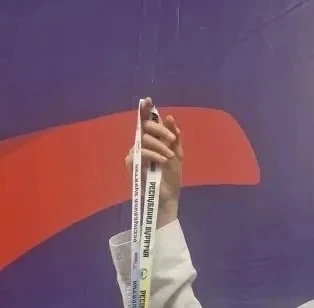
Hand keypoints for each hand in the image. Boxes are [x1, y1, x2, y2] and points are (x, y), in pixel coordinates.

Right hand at [124, 97, 183, 224]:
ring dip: (159, 145)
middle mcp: (142, 144)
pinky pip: (140, 152)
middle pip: (146, 127)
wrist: (168, 198)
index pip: (147, 122)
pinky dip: (153, 154)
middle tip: (171, 140)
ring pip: (144, 139)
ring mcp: (136, 153)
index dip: (145, 110)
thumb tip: (170, 117)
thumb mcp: (177, 156)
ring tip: (169, 157)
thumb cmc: (171, 178)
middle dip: (160, 130)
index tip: (148, 100)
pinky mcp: (132, 164)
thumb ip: (175, 138)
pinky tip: (162, 160)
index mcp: (153, 141)